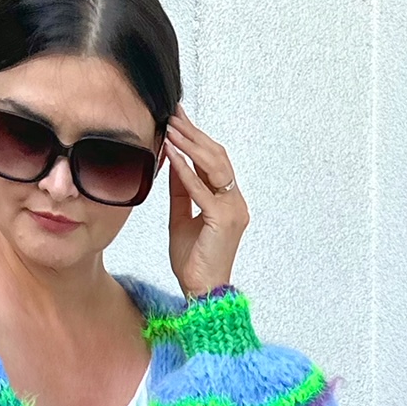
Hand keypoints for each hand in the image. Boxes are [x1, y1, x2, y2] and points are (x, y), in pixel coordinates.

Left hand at [164, 103, 249, 299]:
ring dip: (190, 145)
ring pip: (214, 167)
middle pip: (217, 157)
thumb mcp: (181, 218)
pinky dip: (186, 171)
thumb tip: (173, 162)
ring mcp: (232, 209)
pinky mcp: (223, 220)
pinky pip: (202, 189)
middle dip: (194, 134)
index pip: (214, 161)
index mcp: (228, 201)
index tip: (179, 120)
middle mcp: (235, 201)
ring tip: (171, 128)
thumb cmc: (193, 261)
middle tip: (174, 114)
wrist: (201, 291)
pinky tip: (171, 155)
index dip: (197, 139)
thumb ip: (180, 191)